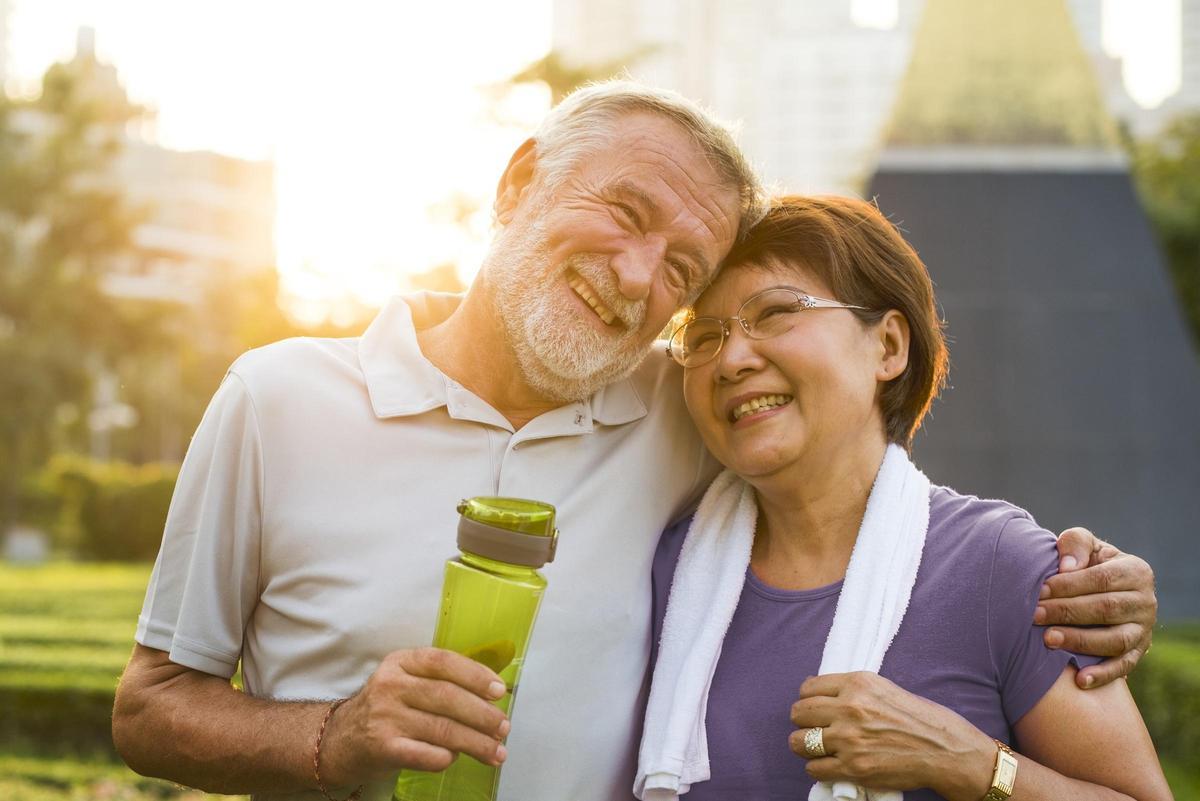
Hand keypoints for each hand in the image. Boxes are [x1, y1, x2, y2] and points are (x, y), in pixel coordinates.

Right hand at [318, 647, 509, 785]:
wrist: (340, 740)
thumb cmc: (386, 709)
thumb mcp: (405, 681)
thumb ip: (441, 680)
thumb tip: (492, 694)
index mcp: (400, 662)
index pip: (443, 662)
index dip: (475, 675)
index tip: (499, 691)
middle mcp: (390, 686)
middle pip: (447, 697)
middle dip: (482, 715)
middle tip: (503, 727)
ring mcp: (384, 717)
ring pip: (442, 729)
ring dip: (476, 742)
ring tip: (497, 751)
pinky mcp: (382, 748)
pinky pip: (427, 755)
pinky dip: (448, 758)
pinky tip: (458, 758)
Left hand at [790, 672, 993, 798]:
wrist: (946, 751)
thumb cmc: (920, 719)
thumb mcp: (884, 688)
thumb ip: (853, 690)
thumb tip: (821, 694)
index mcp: (857, 684)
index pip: (808, 688)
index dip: (808, 699)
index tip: (814, 707)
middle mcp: (850, 708)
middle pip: (799, 713)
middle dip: (803, 722)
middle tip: (813, 728)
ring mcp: (850, 739)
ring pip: (799, 742)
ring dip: (804, 746)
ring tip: (816, 747)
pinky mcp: (854, 767)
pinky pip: (814, 768)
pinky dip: (817, 768)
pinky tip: (830, 765)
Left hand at [1036, 527, 1156, 688]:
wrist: (1102, 590)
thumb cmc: (1086, 564)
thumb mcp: (1084, 546)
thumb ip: (1075, 544)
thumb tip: (1067, 567)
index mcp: (1135, 570)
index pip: (1101, 579)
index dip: (1069, 585)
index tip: (1039, 590)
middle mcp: (1146, 601)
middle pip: (1106, 609)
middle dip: (1067, 612)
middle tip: (1035, 615)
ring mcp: (1144, 629)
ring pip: (1115, 639)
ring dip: (1080, 641)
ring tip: (1048, 640)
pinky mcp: (1139, 652)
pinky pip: (1124, 666)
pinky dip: (1104, 675)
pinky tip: (1080, 680)